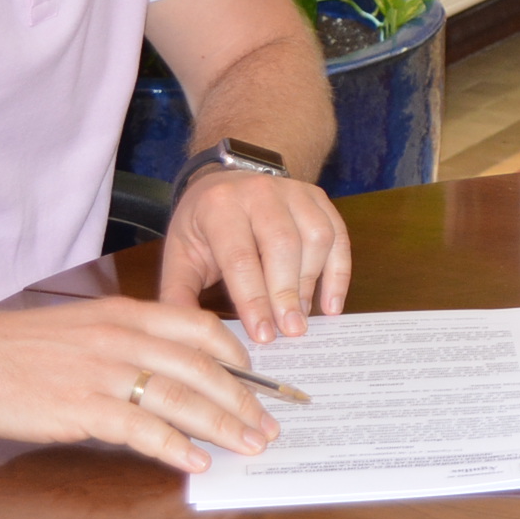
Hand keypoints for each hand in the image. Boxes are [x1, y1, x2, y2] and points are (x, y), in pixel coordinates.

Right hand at [0, 296, 276, 474]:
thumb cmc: (14, 348)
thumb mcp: (81, 328)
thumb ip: (127, 343)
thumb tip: (168, 375)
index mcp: (125, 313)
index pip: (200, 327)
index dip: (236, 355)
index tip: (256, 378)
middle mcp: (122, 337)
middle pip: (203, 368)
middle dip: (244, 399)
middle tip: (268, 424)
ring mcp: (104, 372)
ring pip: (183, 398)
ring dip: (224, 426)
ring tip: (249, 445)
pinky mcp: (82, 407)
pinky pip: (144, 429)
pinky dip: (176, 447)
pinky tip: (196, 462)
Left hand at [160, 170, 352, 341]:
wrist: (225, 181)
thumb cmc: (203, 225)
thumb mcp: (180, 255)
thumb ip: (179, 295)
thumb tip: (188, 337)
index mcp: (219, 206)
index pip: (240, 257)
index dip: (254, 299)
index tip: (264, 334)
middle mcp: (259, 192)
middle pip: (283, 245)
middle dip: (287, 293)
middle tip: (291, 330)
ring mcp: (293, 191)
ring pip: (316, 238)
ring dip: (313, 282)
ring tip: (303, 316)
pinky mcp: (317, 198)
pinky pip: (338, 235)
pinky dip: (339, 272)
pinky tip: (331, 303)